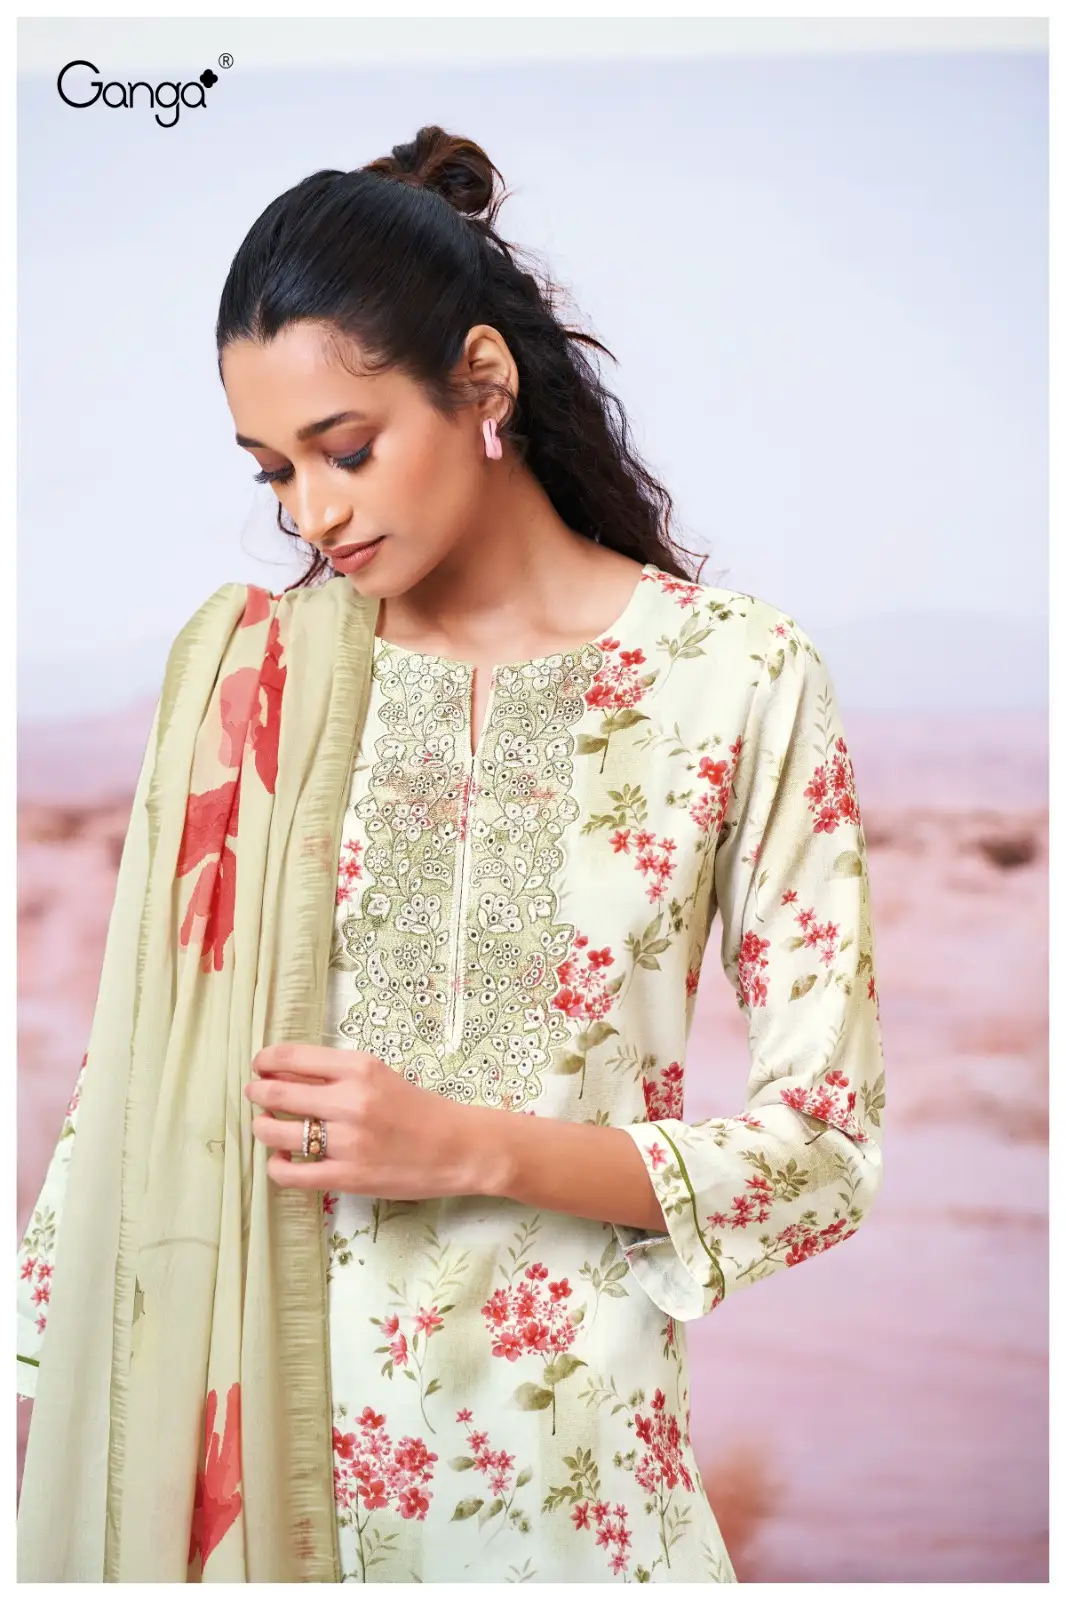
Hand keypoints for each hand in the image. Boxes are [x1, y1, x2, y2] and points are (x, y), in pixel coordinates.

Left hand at [244, 1043, 497, 1199]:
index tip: (259, 1066)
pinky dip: (277, 1165)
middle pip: (276, 1093)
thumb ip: (336, 1074)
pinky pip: (290, 1174)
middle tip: (256, 1095)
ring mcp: (347, 1141)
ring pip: (276, 1132)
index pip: (290, 1057)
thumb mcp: (380, 1077)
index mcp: (359, 1068)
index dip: (265, 1060)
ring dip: (263, 1128)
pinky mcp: (347, 1177)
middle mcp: (350, 1100)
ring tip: (268, 1127)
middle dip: (257, 1092)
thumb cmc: (420, 1109)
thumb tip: (282, 1072)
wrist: (460, 1148)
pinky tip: (283, 1160)